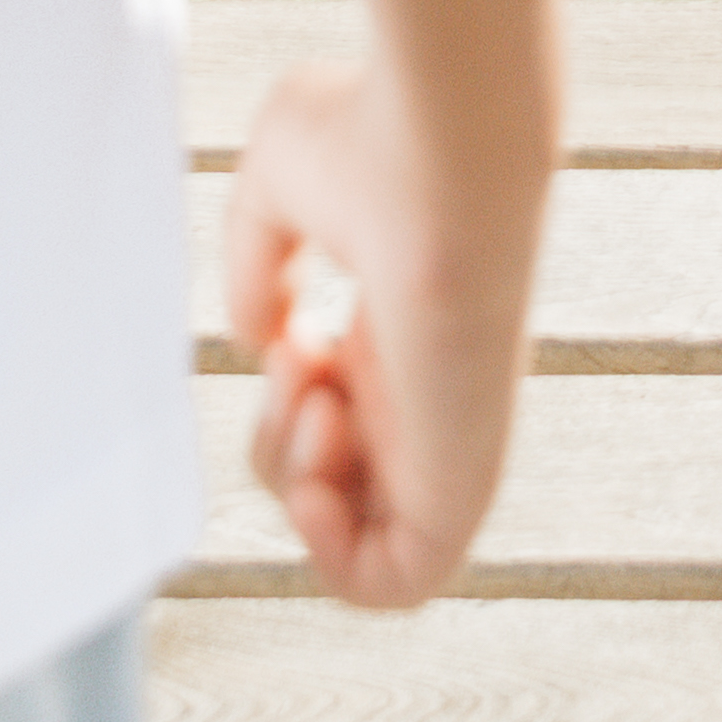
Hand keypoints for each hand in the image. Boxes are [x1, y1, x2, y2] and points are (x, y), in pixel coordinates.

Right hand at [223, 55, 536, 608]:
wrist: (447, 145)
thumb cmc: (372, 140)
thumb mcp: (275, 187)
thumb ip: (257, 269)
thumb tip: (261, 339)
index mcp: (398, 330)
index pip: (344, 419)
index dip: (283, 402)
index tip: (289, 332)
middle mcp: (426, 391)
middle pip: (341, 485)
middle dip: (279, 448)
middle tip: (298, 365)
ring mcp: (447, 434)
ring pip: (364, 538)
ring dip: (301, 496)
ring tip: (317, 406)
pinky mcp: (463, 473)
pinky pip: (406, 581)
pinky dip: (340, 563)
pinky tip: (317, 483)